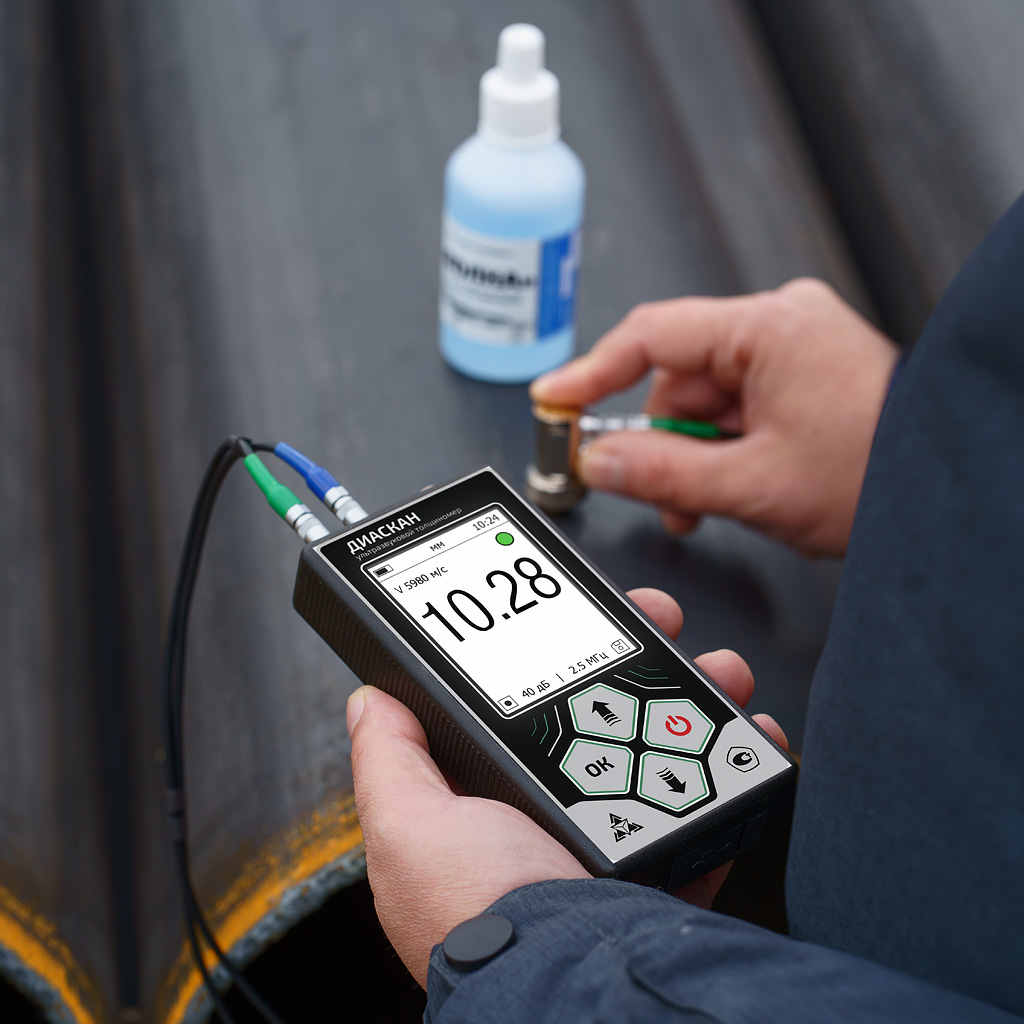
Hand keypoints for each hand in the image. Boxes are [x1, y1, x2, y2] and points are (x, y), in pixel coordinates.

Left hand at [346, 587, 786, 986]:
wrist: (570, 980)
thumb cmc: (480, 914)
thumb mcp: (409, 828)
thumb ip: (389, 761)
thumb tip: (371, 698)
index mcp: (494, 808)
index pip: (524, 711)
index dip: (550, 656)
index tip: (578, 617)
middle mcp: (555, 820)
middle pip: (605, 715)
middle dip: (638, 660)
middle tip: (659, 620)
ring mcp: (617, 839)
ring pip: (664, 745)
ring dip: (698, 697)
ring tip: (719, 669)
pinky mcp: (670, 863)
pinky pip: (709, 803)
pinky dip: (733, 767)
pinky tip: (748, 737)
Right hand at [531, 278, 898, 556]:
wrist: (952, 496)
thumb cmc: (881, 473)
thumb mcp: (751, 483)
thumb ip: (660, 473)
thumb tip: (600, 461)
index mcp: (769, 328)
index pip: (652, 337)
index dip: (593, 374)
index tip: (555, 399)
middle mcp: (783, 325)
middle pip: (678, 380)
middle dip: (662, 444)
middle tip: (659, 495)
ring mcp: (797, 350)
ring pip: (707, 403)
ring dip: (695, 457)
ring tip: (713, 502)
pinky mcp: (807, 376)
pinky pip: (739, 408)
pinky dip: (725, 450)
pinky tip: (736, 485)